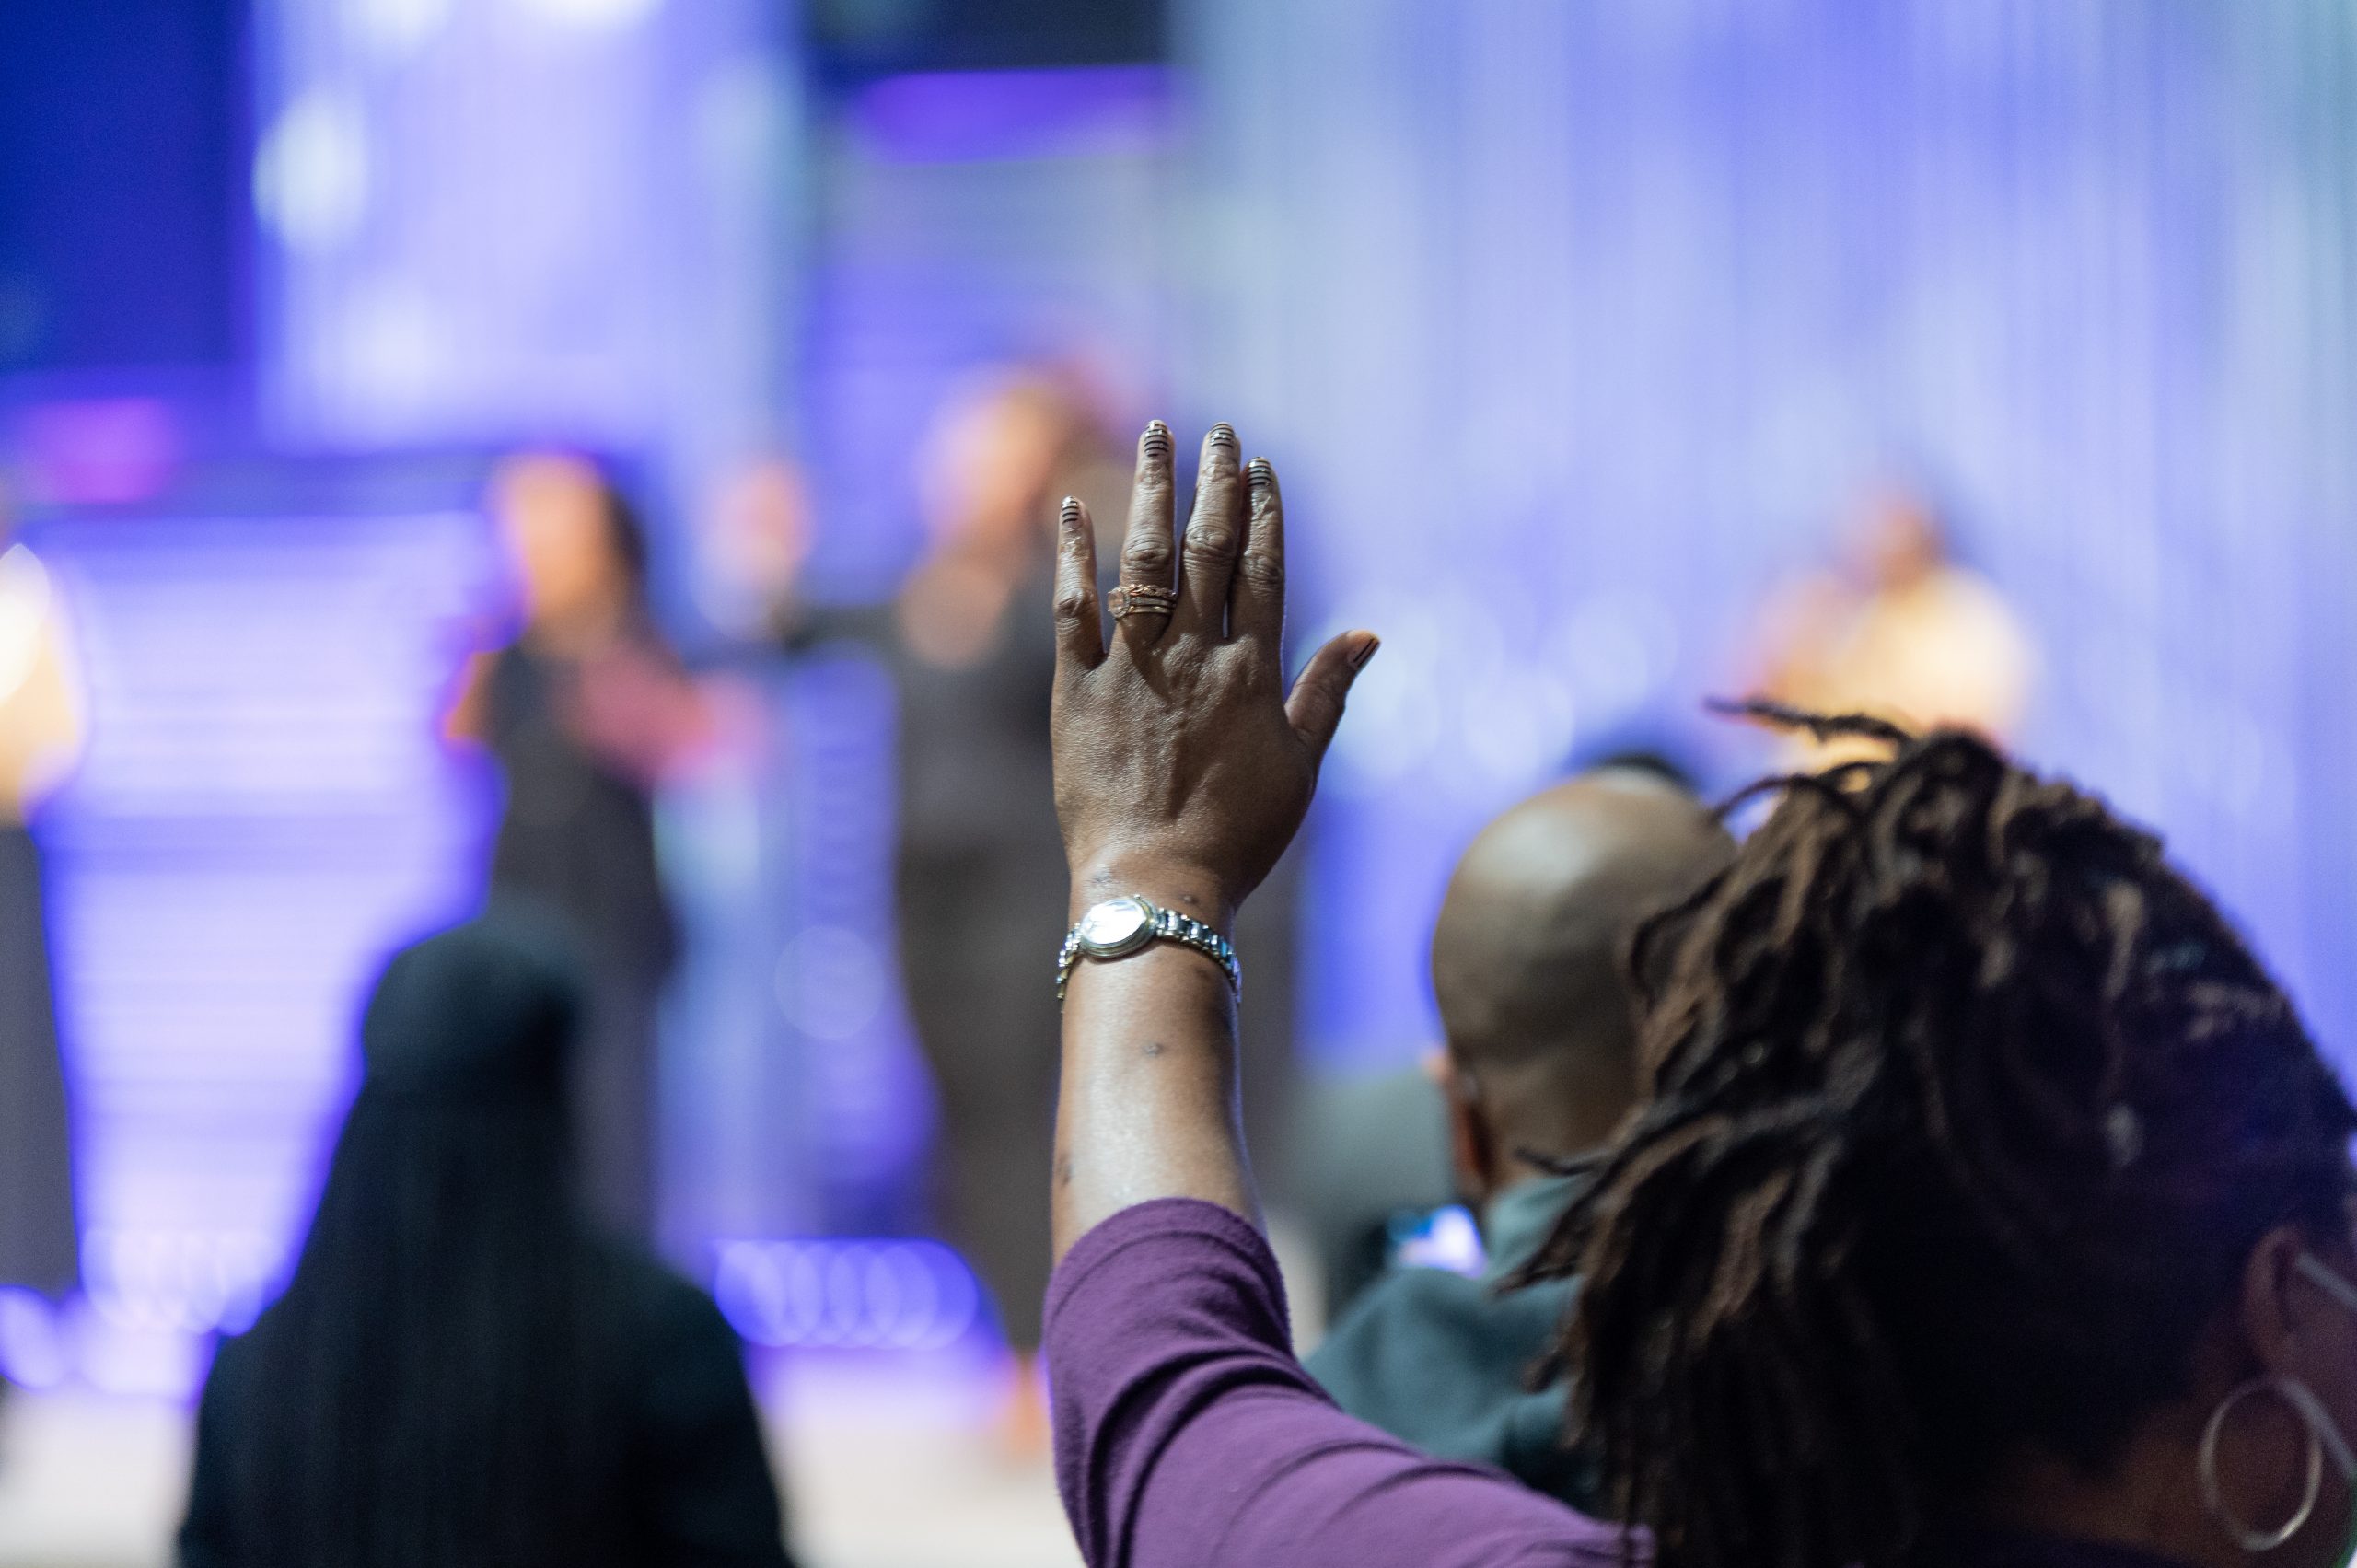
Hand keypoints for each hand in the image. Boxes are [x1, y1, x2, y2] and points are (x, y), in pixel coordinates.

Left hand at [1050, 421, 1377, 923]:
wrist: (1155, 885)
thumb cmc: (1237, 838)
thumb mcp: (1300, 769)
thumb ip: (1328, 693)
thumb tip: (1368, 632)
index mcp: (1252, 671)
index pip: (1263, 568)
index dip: (1265, 511)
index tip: (1262, 465)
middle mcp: (1193, 655)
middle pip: (1207, 547)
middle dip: (1215, 483)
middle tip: (1217, 431)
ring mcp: (1132, 667)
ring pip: (1144, 560)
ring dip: (1150, 491)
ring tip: (1157, 436)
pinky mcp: (1077, 689)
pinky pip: (1073, 607)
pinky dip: (1071, 553)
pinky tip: (1070, 504)